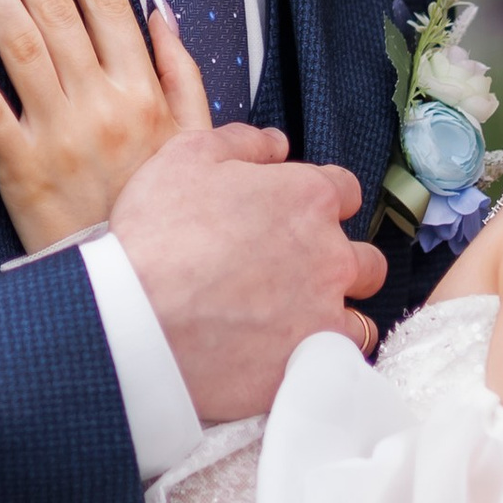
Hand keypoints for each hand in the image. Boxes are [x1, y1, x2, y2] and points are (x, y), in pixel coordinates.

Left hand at [0, 0, 212, 252]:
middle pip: (56, 5)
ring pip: (20, 40)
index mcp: (143, 91)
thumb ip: (183, 72)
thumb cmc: (162, 210)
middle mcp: (99, 103)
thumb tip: (162, 10)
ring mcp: (56, 132)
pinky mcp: (18, 166)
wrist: (140, 286)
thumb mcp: (198, 141)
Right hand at [112, 131, 389, 424]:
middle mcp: (331, 253)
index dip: (320, 202)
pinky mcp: (314, 360)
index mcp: (307, 198)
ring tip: (300, 321)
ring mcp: (326, 311)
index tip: (295, 217)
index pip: (344, 191)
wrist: (137, 319)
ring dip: (339, 313)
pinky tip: (297, 354)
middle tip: (297, 274)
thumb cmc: (157, 234)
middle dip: (340, 262)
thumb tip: (276, 143)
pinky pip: (343, 359)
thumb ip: (241, 142)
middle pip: (365, 258)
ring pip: (362, 314)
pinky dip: (327, 356)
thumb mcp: (186, 158)